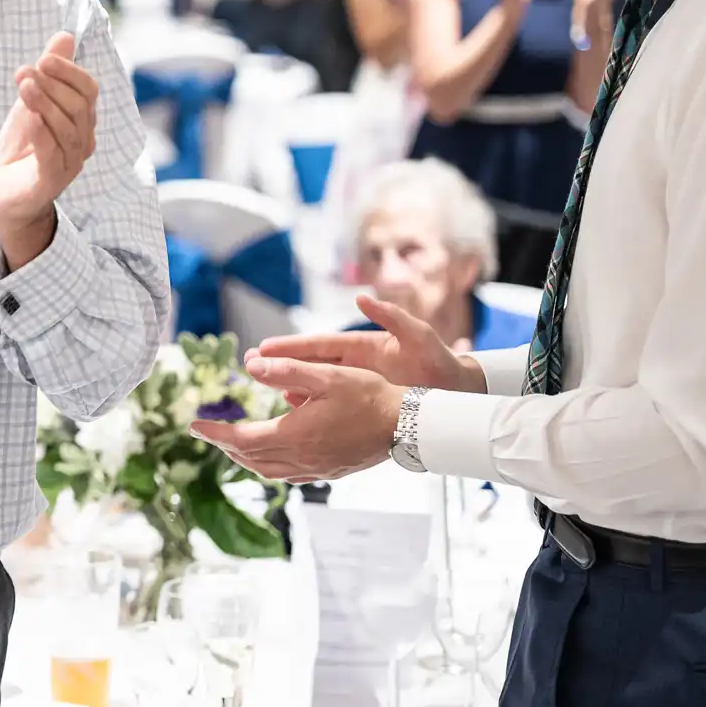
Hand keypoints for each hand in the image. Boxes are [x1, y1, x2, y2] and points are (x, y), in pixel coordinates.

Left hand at [0, 31, 97, 268]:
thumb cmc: (24, 147)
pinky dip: (41, 133)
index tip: (42, 58)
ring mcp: (70, 164)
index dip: (69, 71)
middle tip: (24, 70)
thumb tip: (63, 36)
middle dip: (53, 84)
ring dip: (44, 102)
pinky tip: (28, 117)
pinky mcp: (51, 182)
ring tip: (22, 85)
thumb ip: (48, 73)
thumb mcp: (32, 102)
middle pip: (80, 106)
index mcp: (83, 121)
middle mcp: (83, 142)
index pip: (89, 90)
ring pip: (68, 128)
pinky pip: (52, 155)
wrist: (8, 193)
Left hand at [191, 360, 402, 483]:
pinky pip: (288, 474)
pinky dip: (269, 465)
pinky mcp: (329, 471)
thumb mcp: (327, 375)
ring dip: (245, 458)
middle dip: (225, 445)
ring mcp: (316, 468)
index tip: (194, 425)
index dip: (215, 432)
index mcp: (294, 435)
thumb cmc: (369, 396)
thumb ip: (286, 371)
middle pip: (250, 457)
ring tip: (232, 444)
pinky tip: (271, 456)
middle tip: (208, 432)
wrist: (407, 426)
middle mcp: (301, 458)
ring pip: (268, 470)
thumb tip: (250, 366)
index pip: (241, 439)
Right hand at [247, 293, 485, 399]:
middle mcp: (355, 364)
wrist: (457, 392)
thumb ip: (393, 316)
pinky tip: (290, 408)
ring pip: (314, 385)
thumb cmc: (440, 362)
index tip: (263, 348)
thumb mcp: (419, 335)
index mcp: (363, 345)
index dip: (290, 346)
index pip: (319, 344)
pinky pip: (328, 404)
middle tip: (248, 365)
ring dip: (288, 384)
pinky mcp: (361, 403)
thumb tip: (363, 297)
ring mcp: (356, 384)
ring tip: (262, 386)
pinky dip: (308, 405)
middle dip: (278, 364)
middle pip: (309, 364)